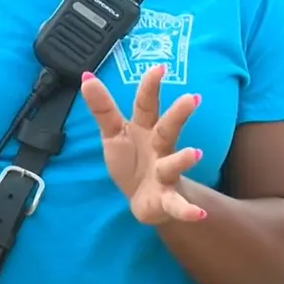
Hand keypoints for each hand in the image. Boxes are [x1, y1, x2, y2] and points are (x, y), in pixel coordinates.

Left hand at [80, 65, 206, 225]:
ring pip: (174, 164)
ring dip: (184, 160)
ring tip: (195, 153)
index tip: (158, 68)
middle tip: (192, 98)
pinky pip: (178, 204)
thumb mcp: (113, 133)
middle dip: (178, 115)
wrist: (142, 198)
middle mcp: (159, 148)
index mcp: (144, 130)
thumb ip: (102, 107)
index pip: (146, 105)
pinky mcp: (166, 199)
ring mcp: (165, 173)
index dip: (150, 87)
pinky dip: (187, 210)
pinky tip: (197, 215)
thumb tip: (86, 76)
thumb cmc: (131, 159)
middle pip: (167, 129)